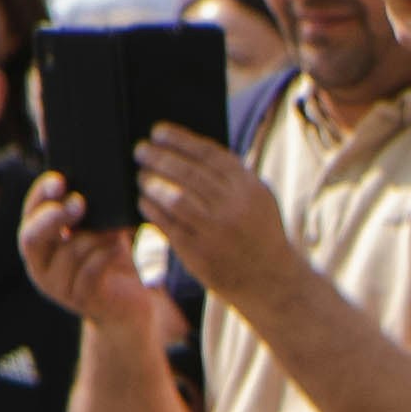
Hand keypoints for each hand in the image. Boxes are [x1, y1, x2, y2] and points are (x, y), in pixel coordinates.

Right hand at [18, 170, 159, 335]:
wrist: (128, 305)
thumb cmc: (110, 258)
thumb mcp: (99, 228)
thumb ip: (90, 206)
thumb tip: (96, 168)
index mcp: (38, 240)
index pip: (29, 213)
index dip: (41, 195)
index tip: (59, 180)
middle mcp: (39, 264)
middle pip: (32, 237)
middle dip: (55, 217)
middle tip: (79, 201)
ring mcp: (56, 285)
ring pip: (69, 252)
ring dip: (95, 235)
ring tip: (115, 227)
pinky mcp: (79, 299)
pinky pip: (89, 270)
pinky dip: (106, 253)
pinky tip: (118, 245)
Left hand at [132, 124, 296, 310]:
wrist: (270, 280)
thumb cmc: (257, 232)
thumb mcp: (257, 198)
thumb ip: (230, 176)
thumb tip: (185, 151)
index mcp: (248, 187)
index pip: (208, 154)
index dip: (179, 140)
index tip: (158, 131)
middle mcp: (233, 207)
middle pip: (188, 173)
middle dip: (159, 157)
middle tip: (140, 150)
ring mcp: (215, 231)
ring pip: (175, 197)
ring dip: (153, 182)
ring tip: (141, 175)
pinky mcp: (199, 252)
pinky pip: (168, 224)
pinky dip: (152, 209)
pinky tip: (144, 201)